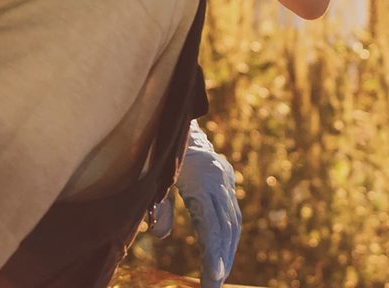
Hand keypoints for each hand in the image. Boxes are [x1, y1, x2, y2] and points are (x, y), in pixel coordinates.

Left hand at [151, 120, 238, 287]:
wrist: (176, 117)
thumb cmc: (160, 150)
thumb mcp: (155, 178)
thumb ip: (158, 206)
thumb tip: (159, 235)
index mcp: (202, 181)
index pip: (211, 226)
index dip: (212, 255)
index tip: (211, 279)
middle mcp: (220, 181)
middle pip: (227, 229)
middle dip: (222, 260)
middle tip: (214, 285)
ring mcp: (226, 180)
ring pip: (233, 222)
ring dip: (227, 251)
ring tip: (219, 276)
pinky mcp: (228, 180)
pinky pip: (233, 213)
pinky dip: (229, 235)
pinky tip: (224, 253)